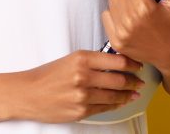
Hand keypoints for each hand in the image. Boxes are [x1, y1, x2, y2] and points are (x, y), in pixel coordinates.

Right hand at [15, 50, 143, 122]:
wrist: (28, 93)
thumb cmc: (48, 75)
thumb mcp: (70, 59)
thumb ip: (93, 61)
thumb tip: (117, 63)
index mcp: (81, 58)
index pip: (117, 60)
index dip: (132, 63)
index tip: (138, 65)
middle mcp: (83, 76)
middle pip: (119, 79)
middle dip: (134, 81)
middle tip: (140, 81)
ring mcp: (82, 95)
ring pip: (114, 95)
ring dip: (128, 94)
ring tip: (134, 93)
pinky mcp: (81, 111)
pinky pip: (105, 108)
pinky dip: (116, 104)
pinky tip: (121, 101)